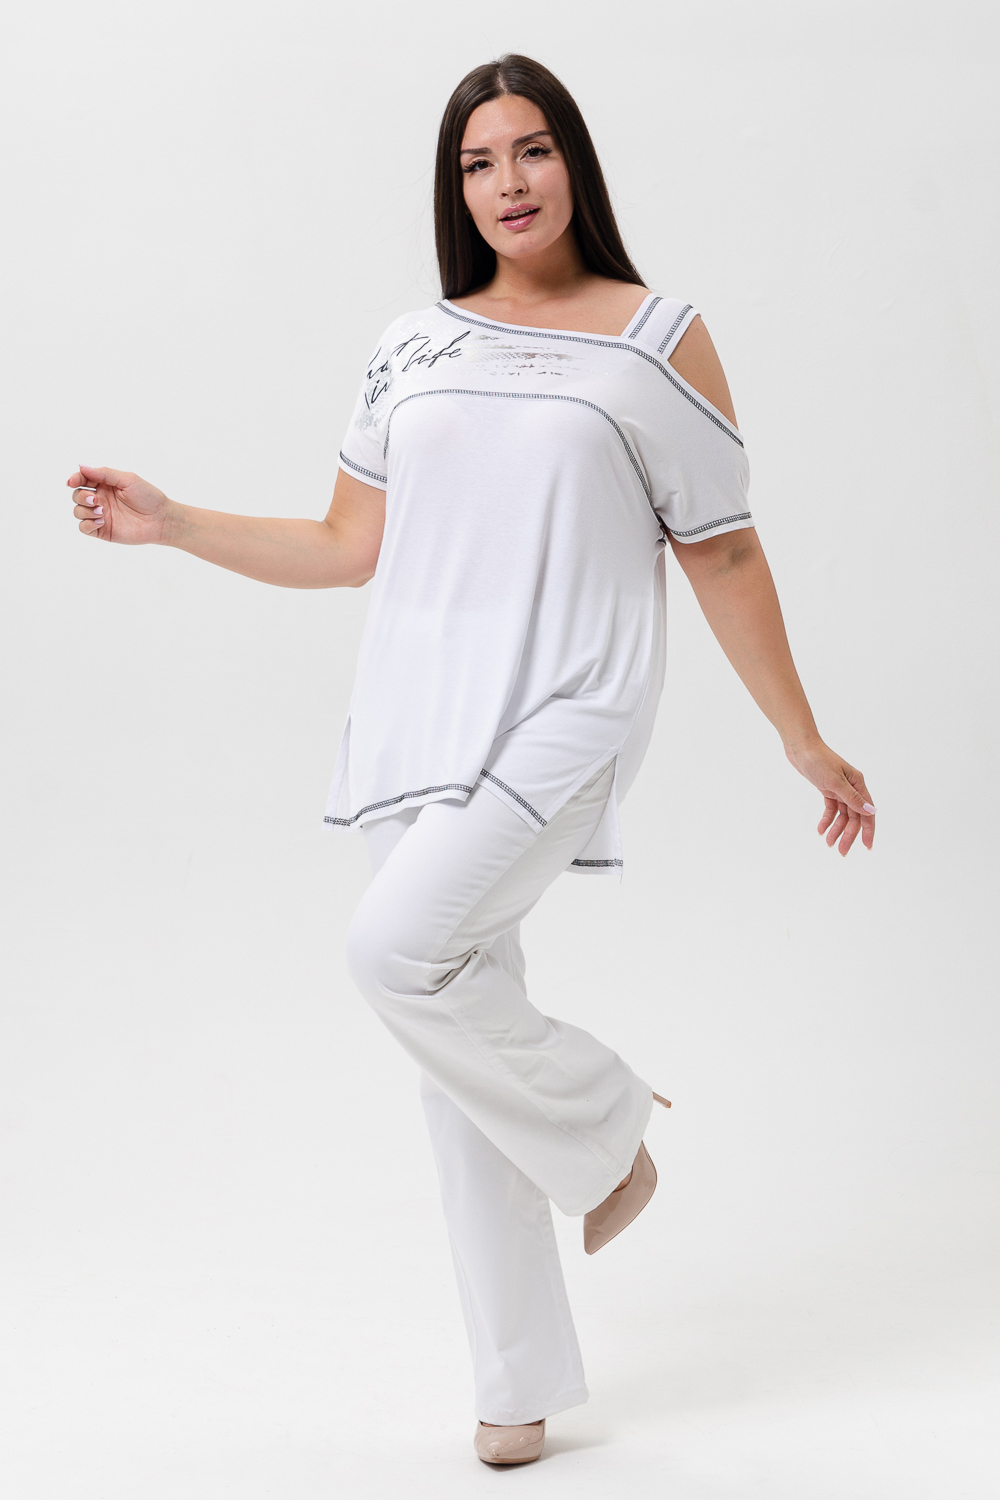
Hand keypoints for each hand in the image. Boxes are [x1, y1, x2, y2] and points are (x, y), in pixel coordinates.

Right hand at [67, 464, 171, 544]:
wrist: (161, 519)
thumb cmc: (148, 497)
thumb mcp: (127, 479)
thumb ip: (104, 473)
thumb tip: (81, 466)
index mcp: (105, 484)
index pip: (82, 480)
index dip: (74, 479)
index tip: (72, 481)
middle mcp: (100, 499)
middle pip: (77, 495)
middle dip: (81, 496)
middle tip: (95, 499)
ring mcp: (100, 515)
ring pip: (77, 511)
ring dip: (84, 510)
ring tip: (102, 511)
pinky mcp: (103, 530)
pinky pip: (84, 528)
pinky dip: (87, 524)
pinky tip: (100, 521)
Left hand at [785, 738, 875, 855]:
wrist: (800, 748)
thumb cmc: (819, 760)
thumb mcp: (835, 781)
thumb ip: (852, 798)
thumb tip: (871, 811)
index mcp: (858, 784)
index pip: (867, 812)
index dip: (868, 830)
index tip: (867, 847)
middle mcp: (851, 787)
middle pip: (854, 817)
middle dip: (849, 835)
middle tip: (841, 852)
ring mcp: (839, 789)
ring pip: (842, 815)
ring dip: (836, 830)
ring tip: (829, 843)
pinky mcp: (827, 789)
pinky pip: (831, 809)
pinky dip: (827, 820)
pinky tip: (821, 830)